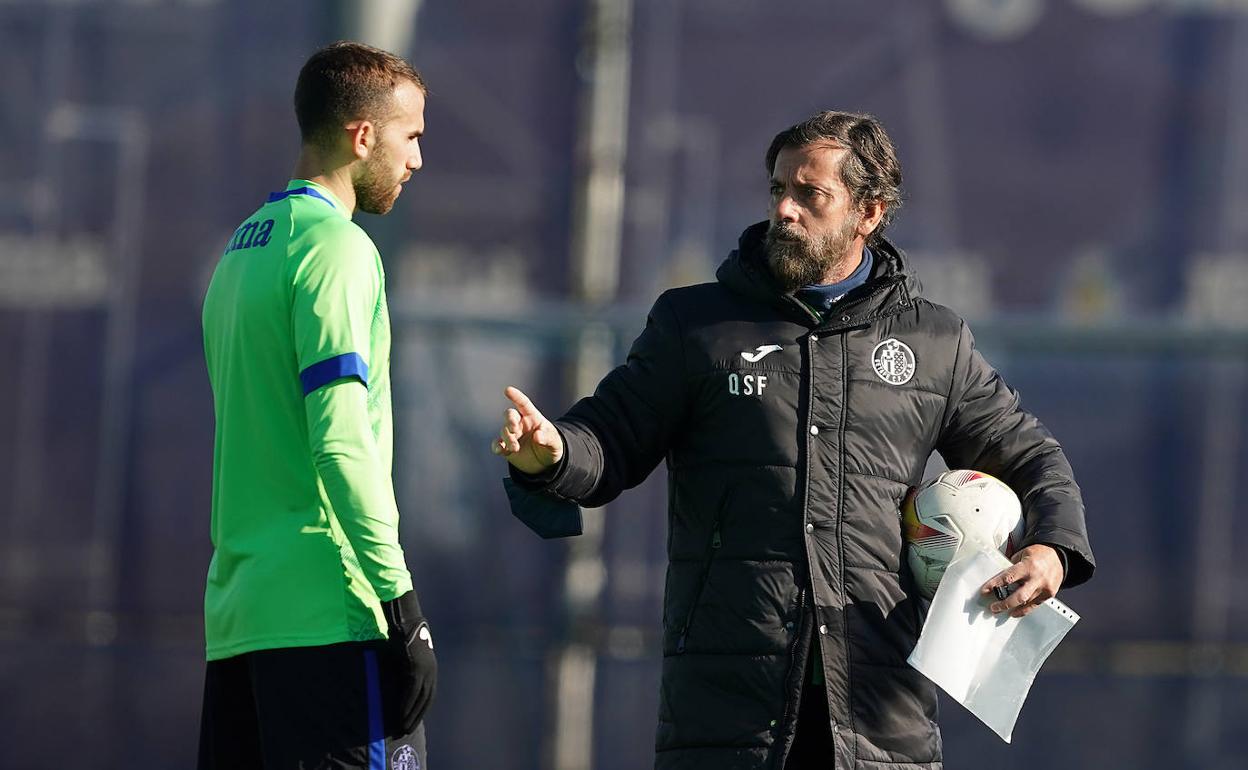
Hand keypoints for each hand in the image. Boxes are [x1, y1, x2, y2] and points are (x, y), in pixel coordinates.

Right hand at [381, 591, 436, 733]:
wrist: (406, 622)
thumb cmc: (403, 638)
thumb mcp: (406, 658)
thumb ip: (404, 671)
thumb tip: (395, 683)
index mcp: (431, 670)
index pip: (428, 696)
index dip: (420, 711)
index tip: (411, 723)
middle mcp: (431, 672)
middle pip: (426, 701)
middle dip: (416, 717)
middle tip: (405, 731)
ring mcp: (426, 670)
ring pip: (420, 699)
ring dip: (411, 715)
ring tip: (402, 728)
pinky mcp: (417, 668)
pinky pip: (412, 691)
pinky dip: (407, 704)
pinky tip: (400, 714)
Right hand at [491, 386, 563, 473]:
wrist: (545, 462)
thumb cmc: (551, 446)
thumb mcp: (555, 443)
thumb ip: (547, 438)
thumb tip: (537, 436)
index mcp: (533, 417)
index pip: (524, 404)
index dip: (516, 397)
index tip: (508, 390)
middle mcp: (520, 424)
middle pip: (510, 415)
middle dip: (509, 420)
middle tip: (514, 428)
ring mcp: (512, 435)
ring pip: (504, 431)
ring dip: (508, 438)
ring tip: (515, 448)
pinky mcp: (506, 447)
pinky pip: (497, 444)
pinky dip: (496, 446)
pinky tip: (499, 450)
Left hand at [980, 544, 1063, 617]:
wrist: (1059, 555)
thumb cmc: (1039, 553)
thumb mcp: (1022, 554)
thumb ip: (1012, 566)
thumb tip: (999, 578)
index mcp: (1028, 566)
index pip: (1008, 578)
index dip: (994, 585)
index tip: (985, 591)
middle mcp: (1037, 578)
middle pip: (1018, 596)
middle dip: (1004, 604)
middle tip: (993, 608)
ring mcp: (1044, 588)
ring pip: (1026, 603)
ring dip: (1012, 608)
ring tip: (1000, 610)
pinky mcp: (1049, 594)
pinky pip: (1034, 605)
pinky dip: (1024, 610)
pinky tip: (1015, 613)